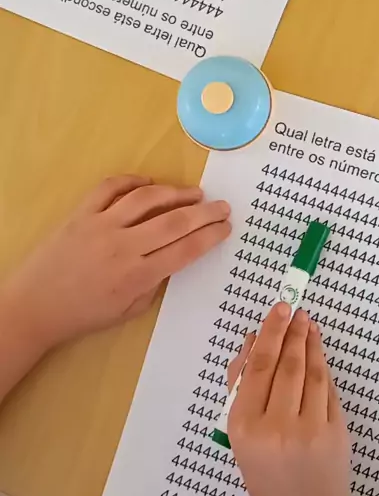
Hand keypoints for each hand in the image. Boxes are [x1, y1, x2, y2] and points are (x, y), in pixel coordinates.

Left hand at [2, 175, 230, 352]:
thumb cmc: (83, 314)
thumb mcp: (127, 311)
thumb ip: (155, 284)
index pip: (185, 250)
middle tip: (223, 205)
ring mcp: (101, 225)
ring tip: (194, 193)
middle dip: (204, 212)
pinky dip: (133, 181)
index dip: (210, 236)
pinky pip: (111, 188)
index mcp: (137, 276)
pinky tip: (149, 184)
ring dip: (175, 192)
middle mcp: (123, 247)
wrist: (35, 306)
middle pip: (174, 221)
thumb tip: (176, 257)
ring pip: (147, 199)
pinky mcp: (81, 213)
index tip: (226, 226)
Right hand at [228, 303, 351, 495]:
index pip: (258, 366)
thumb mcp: (240, 437)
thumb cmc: (265, 476)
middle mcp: (276, 426)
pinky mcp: (336, 433)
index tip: (279, 309)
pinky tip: (318, 353)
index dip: (270, 332)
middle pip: (286, 364)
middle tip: (295, 309)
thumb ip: (241, 388)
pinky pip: (328, 390)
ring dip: (310, 343)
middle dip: (291, 331)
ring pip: (311, 372)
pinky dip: (323, 367)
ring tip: (308, 325)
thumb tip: (250, 342)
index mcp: (244, 426)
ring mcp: (310, 430)